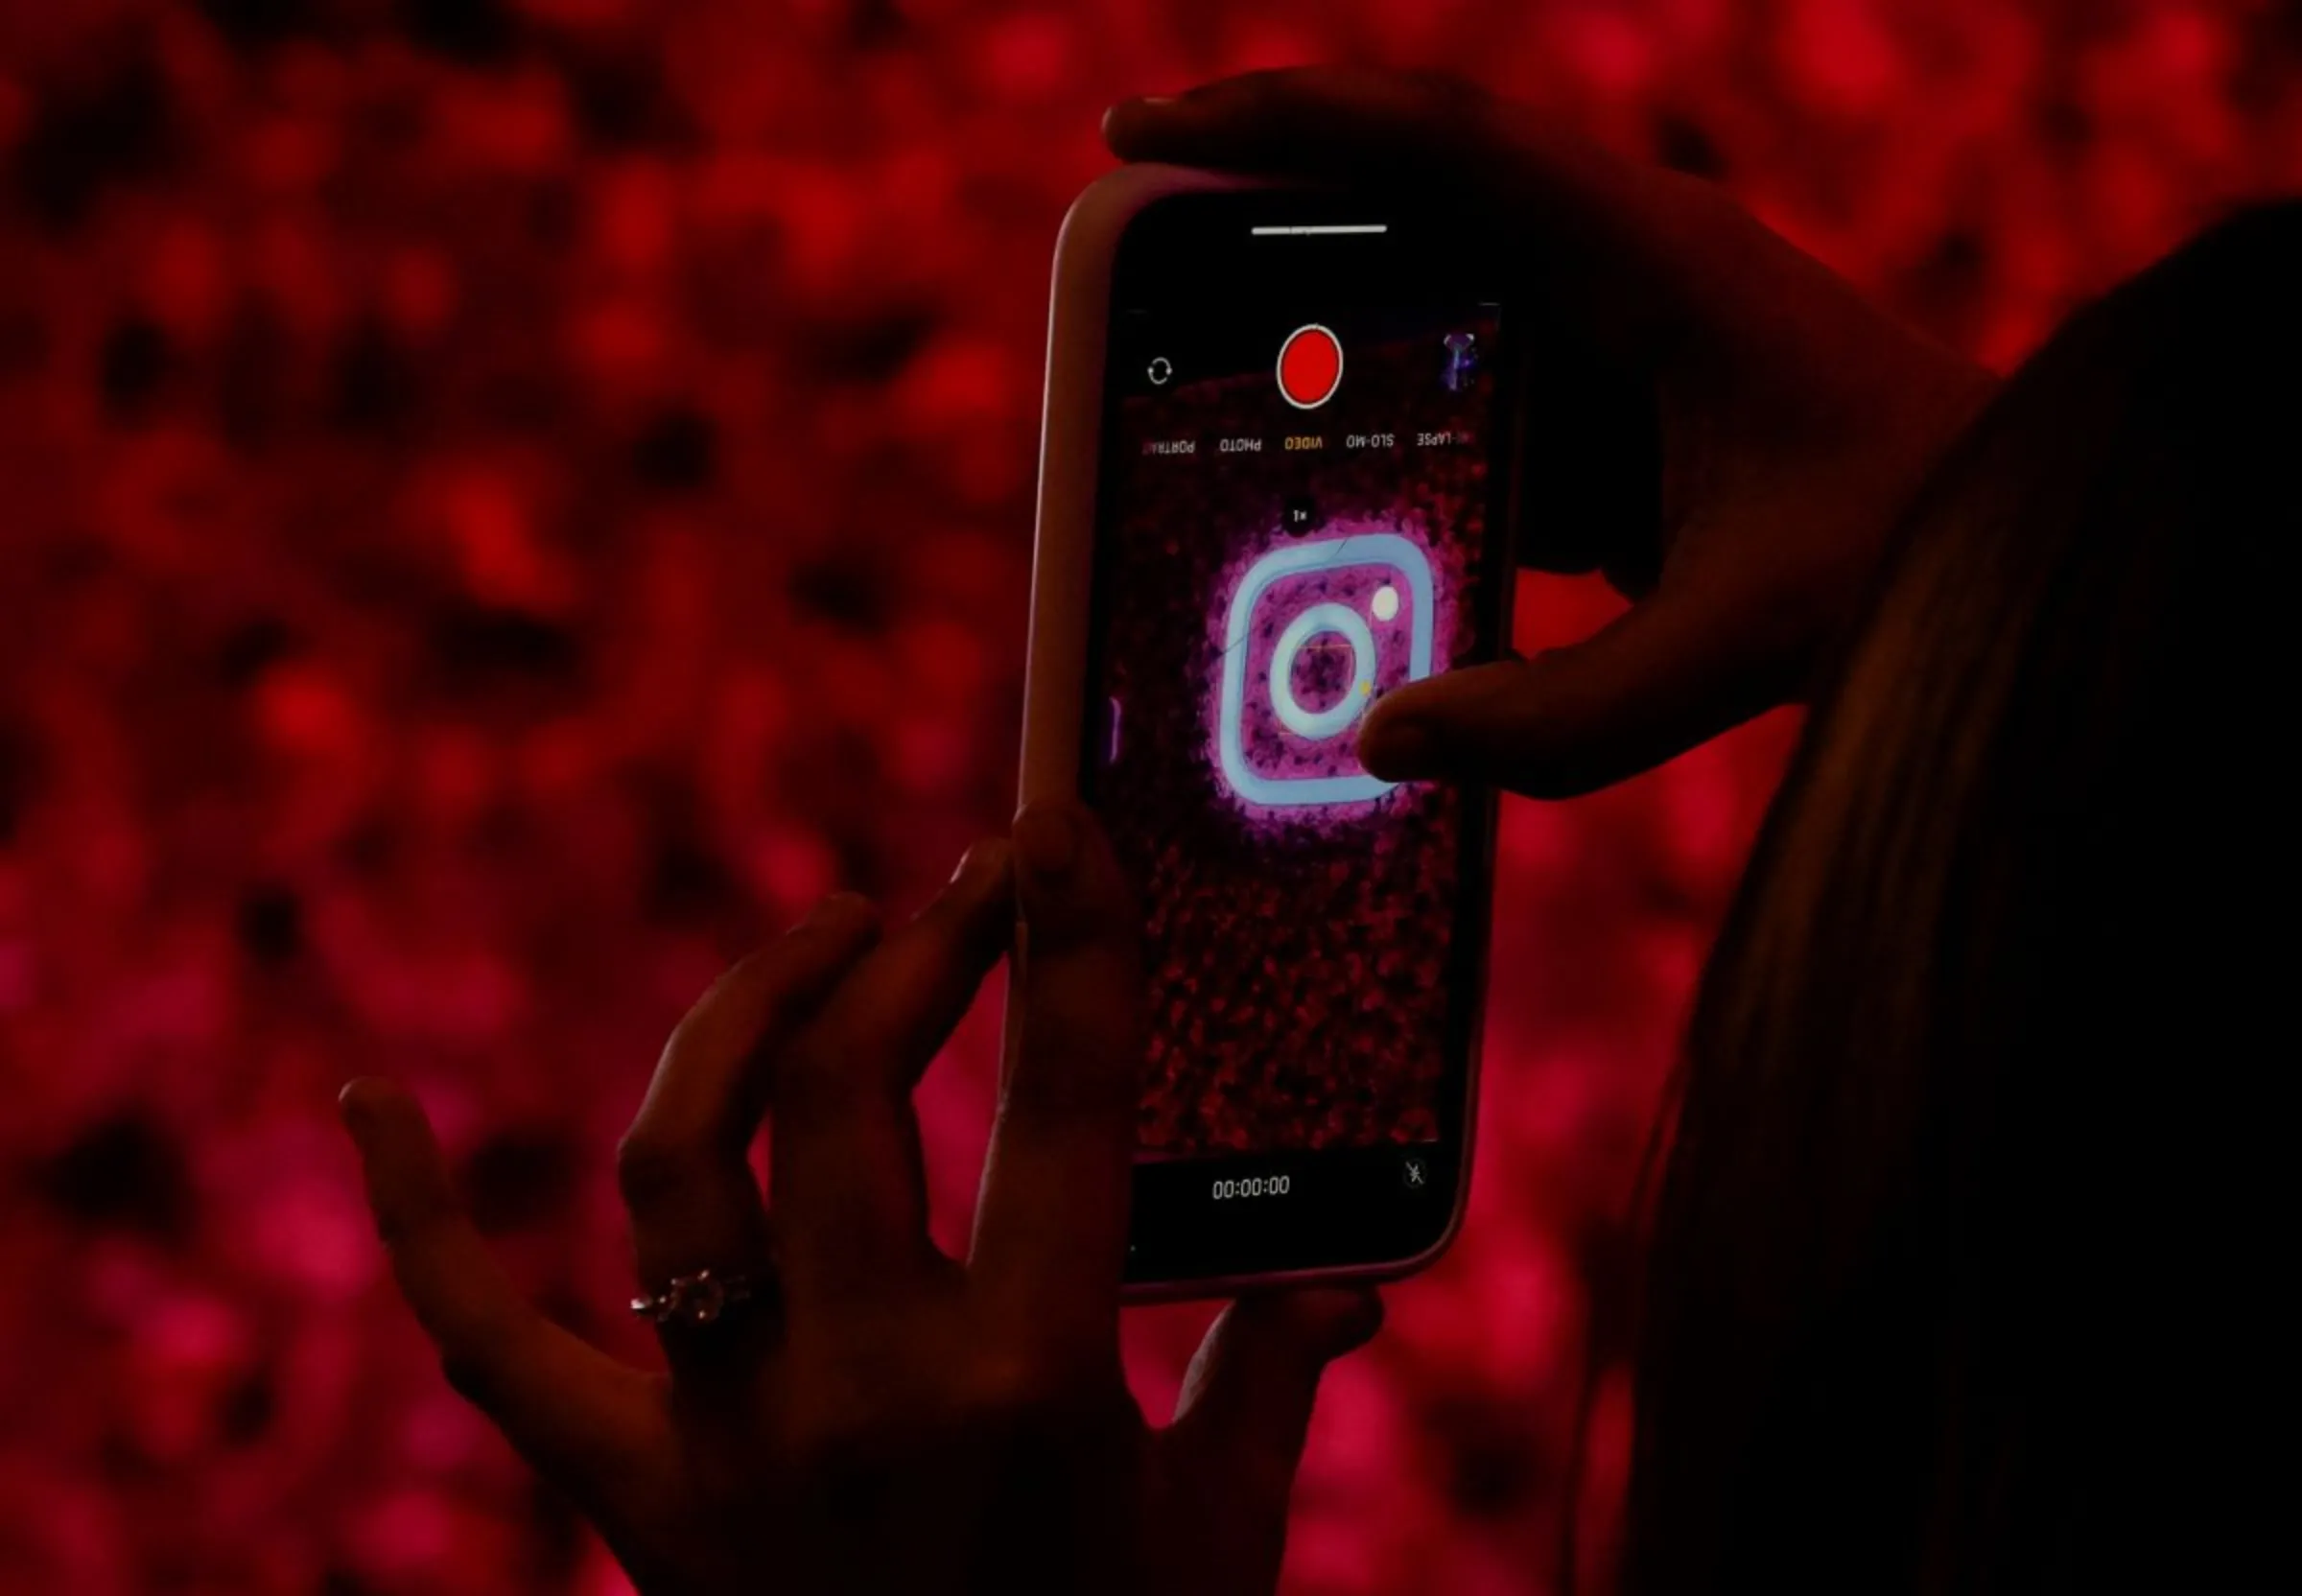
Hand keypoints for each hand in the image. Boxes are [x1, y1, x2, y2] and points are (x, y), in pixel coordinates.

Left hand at [340, 802, 1376, 1595]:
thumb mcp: (1217, 1538)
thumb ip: (1271, 1379)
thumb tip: (1343, 1284)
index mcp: (1030, 1382)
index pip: (1066, 1103)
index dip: (1071, 941)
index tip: (1057, 829)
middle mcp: (864, 1388)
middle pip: (846, 1087)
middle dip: (908, 952)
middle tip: (959, 893)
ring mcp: (729, 1437)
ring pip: (681, 1160)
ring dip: (737, 1017)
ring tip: (819, 941)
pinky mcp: (631, 1498)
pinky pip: (484, 1342)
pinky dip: (419, 1219)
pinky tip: (369, 1100)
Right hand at [1107, 68, 1997, 795]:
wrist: (2035, 537)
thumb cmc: (1917, 555)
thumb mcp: (1729, 648)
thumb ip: (1556, 717)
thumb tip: (1391, 739)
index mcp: (1655, 262)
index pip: (1437, 145)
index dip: (1280, 124)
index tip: (1146, 138)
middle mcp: (1636, 259)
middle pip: (1415, 184)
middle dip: (1271, 196)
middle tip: (1138, 221)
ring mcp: (1634, 320)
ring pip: (1444, 285)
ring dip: (1336, 318)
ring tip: (1210, 372)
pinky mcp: (1633, 391)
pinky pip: (1492, 380)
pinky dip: (1413, 413)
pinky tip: (1351, 480)